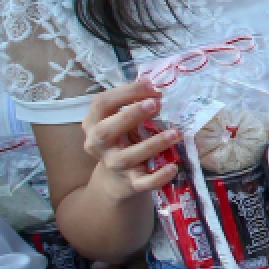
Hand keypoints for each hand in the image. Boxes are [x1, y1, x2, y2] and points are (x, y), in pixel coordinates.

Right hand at [81, 79, 181, 206]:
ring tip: (175, 133)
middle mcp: (98, 145)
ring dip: (153, 143)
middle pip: (106, 130)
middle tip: (155, 104)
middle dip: (131, 115)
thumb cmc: (122, 140)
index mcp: (93, 124)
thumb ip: (133, 105)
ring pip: (128, 156)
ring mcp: (113, 165)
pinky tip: (173, 167)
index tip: (151, 85)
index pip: (102, 104)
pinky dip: (158, 176)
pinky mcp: (130, 183)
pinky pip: (143, 183)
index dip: (126, 93)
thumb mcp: (121, 121)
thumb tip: (156, 87)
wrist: (117, 180)